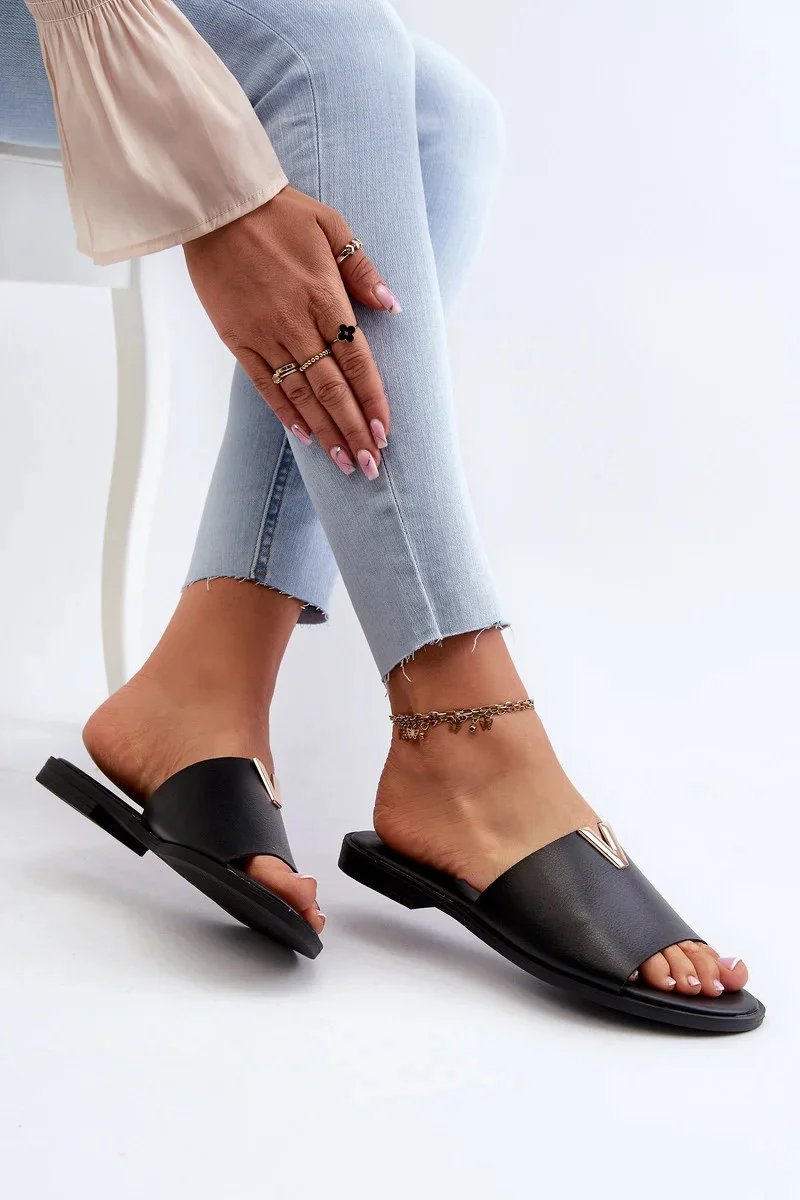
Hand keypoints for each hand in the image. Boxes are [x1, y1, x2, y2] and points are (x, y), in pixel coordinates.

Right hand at [183, 186, 400, 478]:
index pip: (357, 360)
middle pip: (332, 387)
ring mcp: (264, 334)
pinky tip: (304, 435)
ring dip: (325, 430)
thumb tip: (391, 305)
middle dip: (354, 429)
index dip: (372, 399)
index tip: (385, 431)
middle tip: (371, 465)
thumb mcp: (331, 225)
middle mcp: (296, 322)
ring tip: (344, 461)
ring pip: (300, 394)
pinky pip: (263, 384)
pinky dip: (284, 412)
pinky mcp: (236, 339)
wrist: (216, 203)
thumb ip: (361, 269)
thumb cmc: (278, 211)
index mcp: (324, 296)